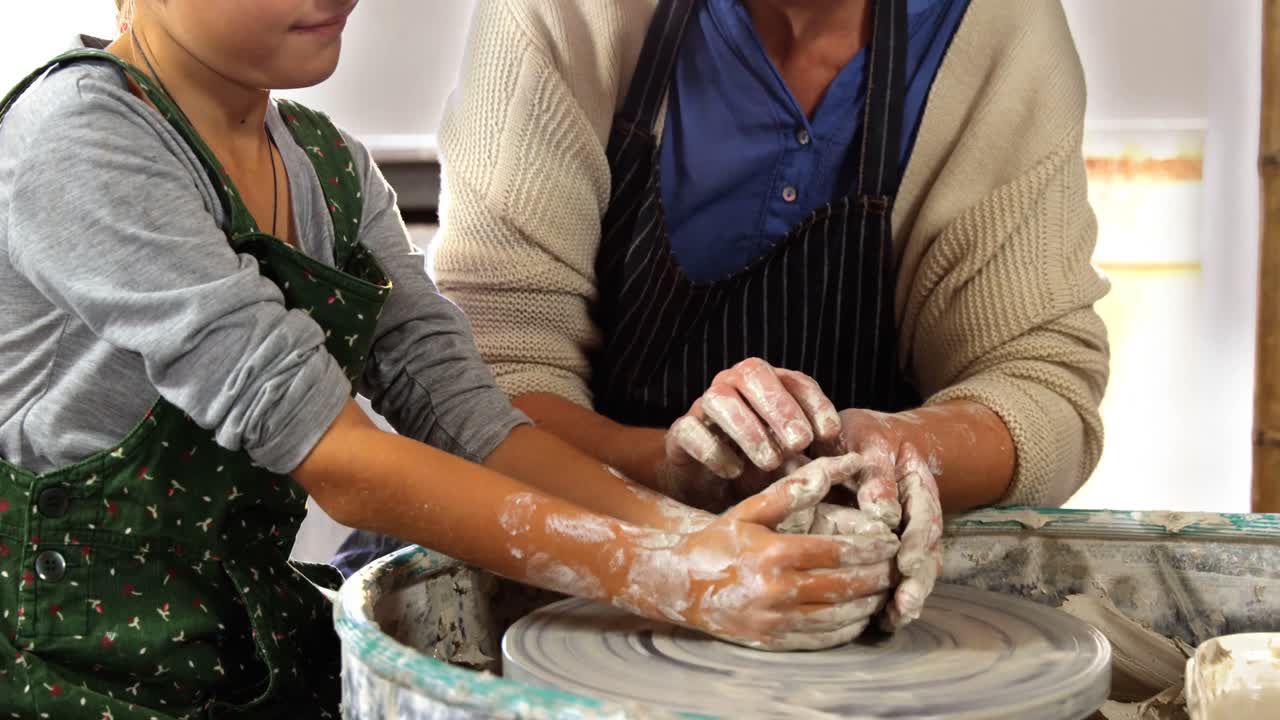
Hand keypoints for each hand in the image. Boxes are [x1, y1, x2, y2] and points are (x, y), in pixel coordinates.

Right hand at [616, 455, 899, 650]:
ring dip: (869, 605)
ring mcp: (773, 621)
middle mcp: (775, 591)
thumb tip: (838, 464)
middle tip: (898, 566)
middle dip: (879, 577)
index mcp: (773, 554)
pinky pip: (822, 640)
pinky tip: (861, 615)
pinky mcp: (771, 641)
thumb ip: (794, 490)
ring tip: (886, 589)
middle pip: (845, 587)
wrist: (676, 581)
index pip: (838, 553)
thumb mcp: (750, 508)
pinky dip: (848, 629)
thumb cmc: (717, 539)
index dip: (871, 548)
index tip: (892, 541)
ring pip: (839, 617)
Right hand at [658, 358, 841, 510]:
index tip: (831, 435)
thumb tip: (840, 461)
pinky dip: (714, 450)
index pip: (795, 380)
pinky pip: (690, 430)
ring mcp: (703, 406)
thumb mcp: (791, 458)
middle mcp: (734, 385)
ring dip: (748, 428)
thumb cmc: (757, 464)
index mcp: (768, 385)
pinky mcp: (680, 433)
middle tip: (800, 443)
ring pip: (719, 398)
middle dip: (780, 407)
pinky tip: (734, 471)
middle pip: (754, 373)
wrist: (708, 484)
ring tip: (770, 462)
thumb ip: (811, 454)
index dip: (815, 404)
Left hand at [811, 409, 943, 629]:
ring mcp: (909, 533)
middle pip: (928, 548)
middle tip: (905, 602)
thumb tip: (883, 513)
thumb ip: (875, 473)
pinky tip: (885, 622)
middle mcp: (919, 511)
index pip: (924, 512)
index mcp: (918, 481)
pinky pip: (900, 577)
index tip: (905, 560)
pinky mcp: (892, 551)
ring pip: (917, 568)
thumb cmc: (858, 436)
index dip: (917, 539)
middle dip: (917, 578)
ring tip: (898, 618)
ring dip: (910, 594)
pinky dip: (894, 599)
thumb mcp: (865, 440)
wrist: (858, 439)